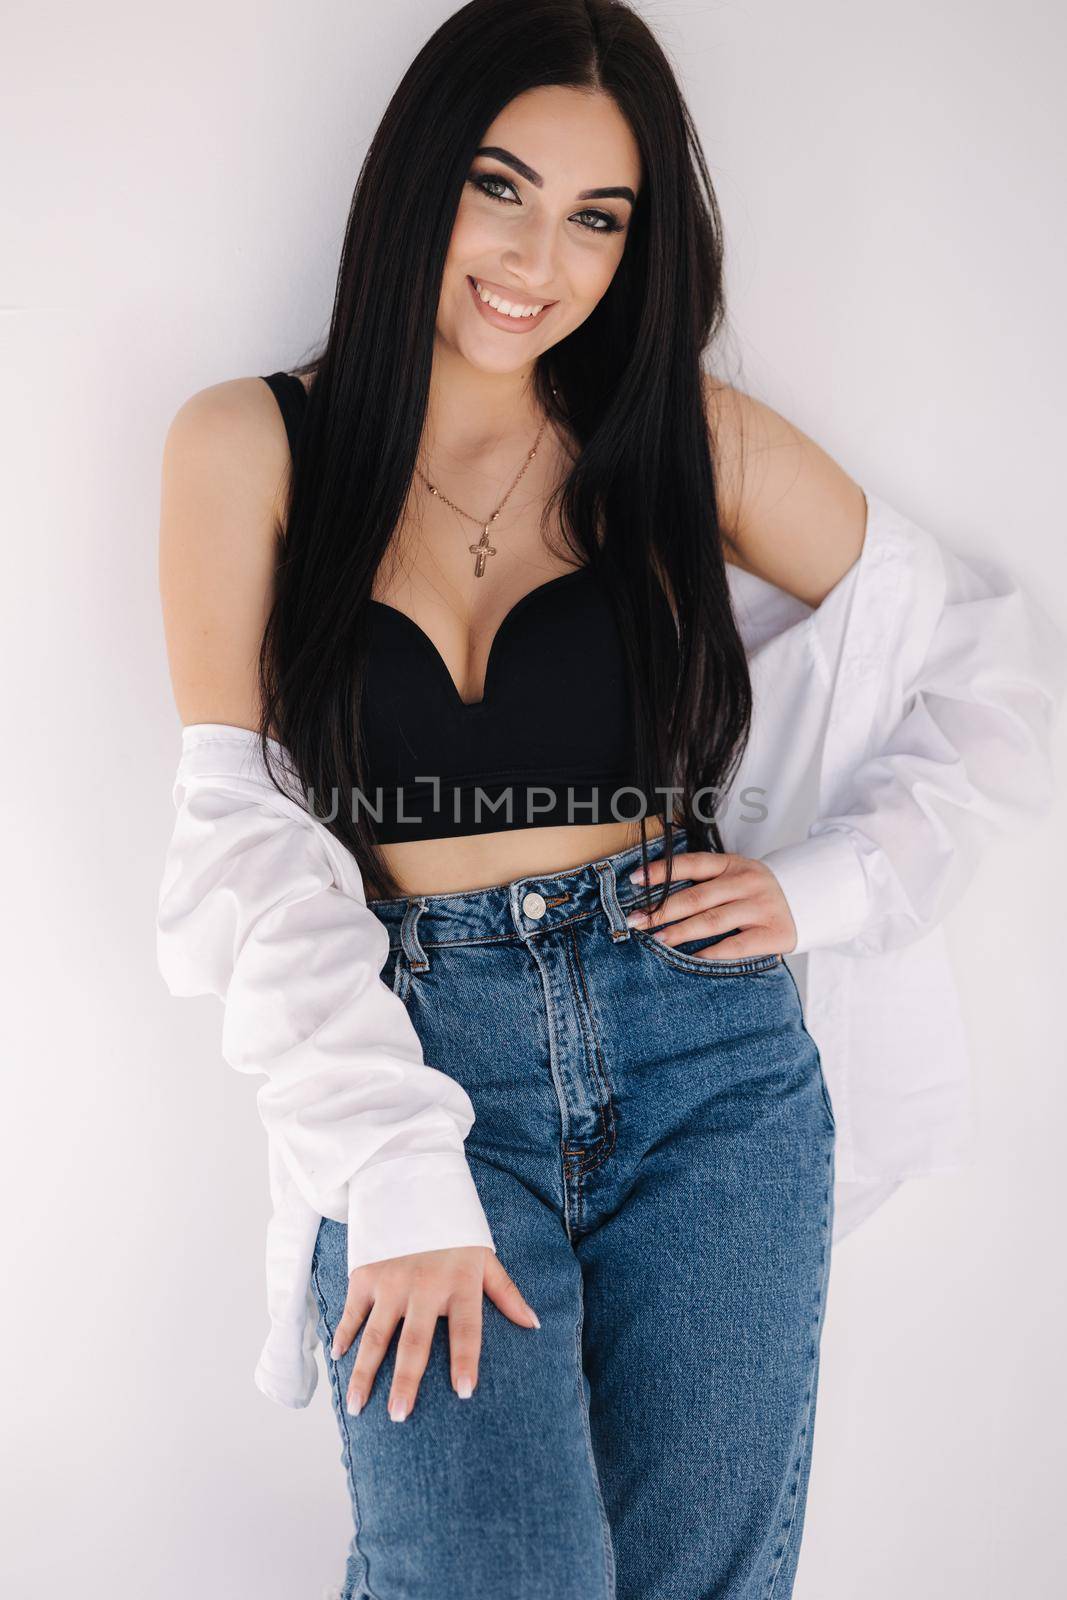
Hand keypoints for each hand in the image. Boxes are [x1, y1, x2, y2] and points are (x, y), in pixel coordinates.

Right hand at [330, 1245, 539, 1421]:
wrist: (413, 1184)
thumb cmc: (454, 1231)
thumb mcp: (485, 1256)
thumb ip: (506, 1293)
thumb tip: (535, 1325)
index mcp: (459, 1283)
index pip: (466, 1329)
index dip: (466, 1360)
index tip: (464, 1392)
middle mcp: (424, 1285)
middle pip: (414, 1342)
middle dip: (405, 1382)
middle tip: (399, 1416)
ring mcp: (391, 1280)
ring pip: (376, 1336)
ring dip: (364, 1373)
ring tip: (356, 1406)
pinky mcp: (365, 1273)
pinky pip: (352, 1311)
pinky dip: (343, 1336)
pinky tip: (337, 1360)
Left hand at [625, 849, 797, 960]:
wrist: (810, 900)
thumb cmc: (758, 893)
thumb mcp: (736, 877)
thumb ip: (705, 884)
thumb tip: (655, 900)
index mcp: (733, 864)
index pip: (691, 864)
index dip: (662, 872)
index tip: (634, 882)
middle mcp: (746, 882)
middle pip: (696, 897)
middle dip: (661, 910)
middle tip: (635, 921)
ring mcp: (761, 907)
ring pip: (713, 920)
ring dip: (681, 932)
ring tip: (656, 940)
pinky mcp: (774, 933)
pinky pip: (737, 946)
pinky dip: (713, 953)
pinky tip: (693, 959)